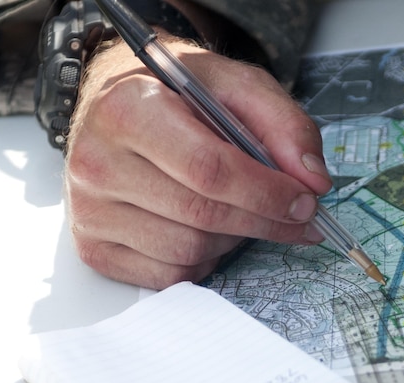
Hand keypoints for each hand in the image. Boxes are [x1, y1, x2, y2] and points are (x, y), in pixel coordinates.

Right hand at [65, 36, 331, 288]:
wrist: (119, 101)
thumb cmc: (179, 96)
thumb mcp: (237, 86)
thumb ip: (284, 125)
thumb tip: (313, 181)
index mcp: (128, 109)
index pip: (207, 169)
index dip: (266, 192)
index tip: (305, 201)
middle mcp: (96, 161)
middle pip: (202, 215)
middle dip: (264, 221)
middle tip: (299, 217)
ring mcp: (89, 211)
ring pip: (188, 251)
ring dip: (234, 240)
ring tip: (244, 213)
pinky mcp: (93, 248)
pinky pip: (169, 276)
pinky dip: (205, 261)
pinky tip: (210, 231)